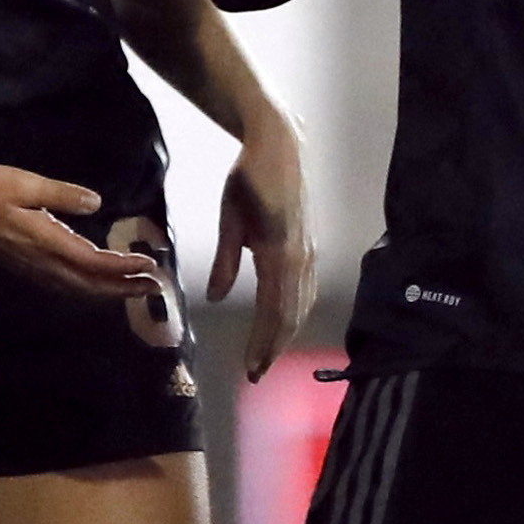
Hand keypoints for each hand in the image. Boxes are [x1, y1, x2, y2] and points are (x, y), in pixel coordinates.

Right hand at [0, 165, 164, 300]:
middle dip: (125, 287)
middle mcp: (44, 263)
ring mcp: (34, 269)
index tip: (150, 266)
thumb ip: (62, 195)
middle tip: (156, 287)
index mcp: (48, 242)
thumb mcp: (26, 185)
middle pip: (91, 285)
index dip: (124, 267)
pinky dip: (88, 288)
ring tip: (134, 288)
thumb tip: (95, 203)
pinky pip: (65, 286)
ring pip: (79, 289)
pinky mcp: (27, 267)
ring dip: (109, 291)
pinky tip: (95, 283)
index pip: (95, 263)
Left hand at [208, 119, 313, 381]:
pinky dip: (296, 313)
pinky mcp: (311, 247)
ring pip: (301, 305)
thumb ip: (224, 261)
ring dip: (285, 334)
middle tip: (256, 374)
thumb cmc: (249, 179)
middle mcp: (301, 258)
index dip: (262, 343)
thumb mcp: (230, 219)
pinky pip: (306, 290)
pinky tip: (286, 324)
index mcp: (279, 253)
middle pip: (291, 315)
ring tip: (268, 356)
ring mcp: (310, 253)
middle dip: (273, 346)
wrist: (281, 148)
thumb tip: (213, 297)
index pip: (273, 311)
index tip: (250, 368)